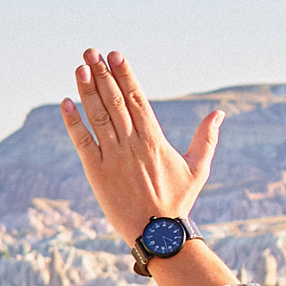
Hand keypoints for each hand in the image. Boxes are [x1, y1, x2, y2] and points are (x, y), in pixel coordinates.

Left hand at [59, 49, 226, 244]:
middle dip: (102, 74)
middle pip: (115, 101)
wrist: (157, 233)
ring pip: (98, 116)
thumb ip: (206, 138)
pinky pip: (81, 142)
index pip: (137, 99)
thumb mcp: (198, 168)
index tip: (115, 55)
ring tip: (79, 67)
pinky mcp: (96, 171)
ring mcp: (112, 157)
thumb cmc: (178, 201)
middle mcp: (131, 143)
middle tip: (91, 51)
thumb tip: (219, 114)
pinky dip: (73, 122)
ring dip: (87, 90)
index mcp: (154, 139)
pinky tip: (65, 102)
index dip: (125, 75)